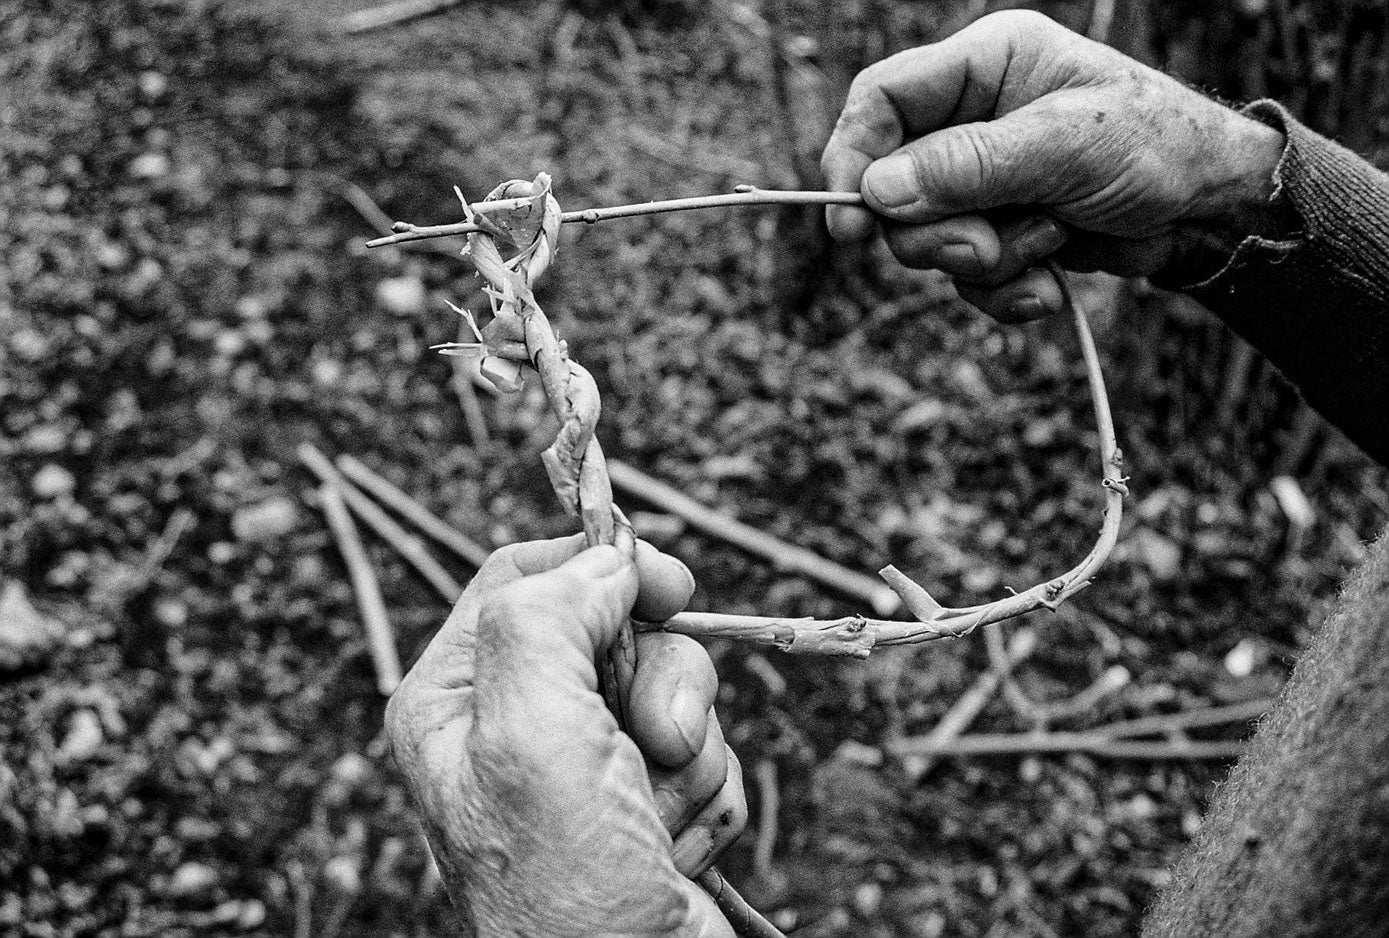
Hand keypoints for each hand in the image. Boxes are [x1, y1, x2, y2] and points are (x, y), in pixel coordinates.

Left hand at [387, 535, 743, 936]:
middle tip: (647, 743)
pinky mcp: (644, 803)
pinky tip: (672, 851)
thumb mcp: (529, 736)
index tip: (669, 586)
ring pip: (675, 691)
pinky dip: (708, 798)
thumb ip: (547, 618)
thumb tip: (605, 558)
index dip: (600, 566)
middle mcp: (516, 725)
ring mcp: (585, 766)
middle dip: (659, 686)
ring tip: (654, 819)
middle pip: (617, 631)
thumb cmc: (564, 894)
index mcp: (456, 697)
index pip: (524, 576)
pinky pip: (707, 753)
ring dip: (689, 753)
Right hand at [821, 10, 1285, 320]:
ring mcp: (983, 181)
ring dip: (986, 261)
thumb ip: (968, 166)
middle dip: (938, 230)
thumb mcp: (1064, 145)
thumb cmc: (1158, 145)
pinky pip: (966, 276)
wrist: (1215, 210)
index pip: (881, 100)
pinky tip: (1051, 285)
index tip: (851, 225)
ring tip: (1049, 244)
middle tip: (986, 246)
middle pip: (893, 186)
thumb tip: (877, 192)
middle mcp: (972, 119)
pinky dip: (1004, 291)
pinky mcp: (1000, 230)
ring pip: (928, 239)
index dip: (852, 158)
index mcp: (984, 66)